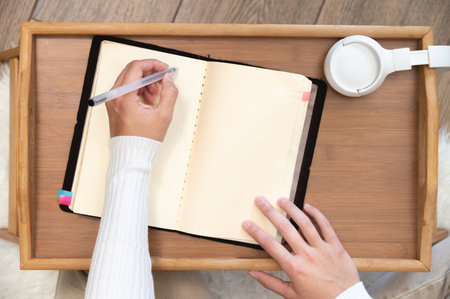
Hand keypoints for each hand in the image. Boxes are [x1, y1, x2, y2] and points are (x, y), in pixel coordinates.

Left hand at [106, 59, 177, 140]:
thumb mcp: (163, 115)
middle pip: (131, 70)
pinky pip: (126, 89)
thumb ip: (169, 93)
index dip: (153, 64)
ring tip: (156, 95)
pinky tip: (148, 100)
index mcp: (123, 96)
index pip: (136, 67)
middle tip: (163, 79)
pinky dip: (139, 89)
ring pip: (129, 79)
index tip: (164, 69)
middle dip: (149, 72)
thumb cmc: (143, 140)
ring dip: (145, 82)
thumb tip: (168, 79)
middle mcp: (114, 96)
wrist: (131, 155)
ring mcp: (112, 100)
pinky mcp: (114, 105)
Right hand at [242, 197, 359, 298]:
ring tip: (281, 199)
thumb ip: (270, 282)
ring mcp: (322, 249)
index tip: (247, 223)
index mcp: (294, 268)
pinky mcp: (336, 246)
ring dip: (291, 209)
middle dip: (270, 212)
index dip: (256, 232)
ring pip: (305, 223)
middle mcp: (307, 255)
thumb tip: (252, 273)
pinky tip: (307, 206)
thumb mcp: (291, 295)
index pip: (270, 245)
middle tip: (261, 201)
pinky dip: (317, 214)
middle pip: (285, 228)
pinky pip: (326, 226)